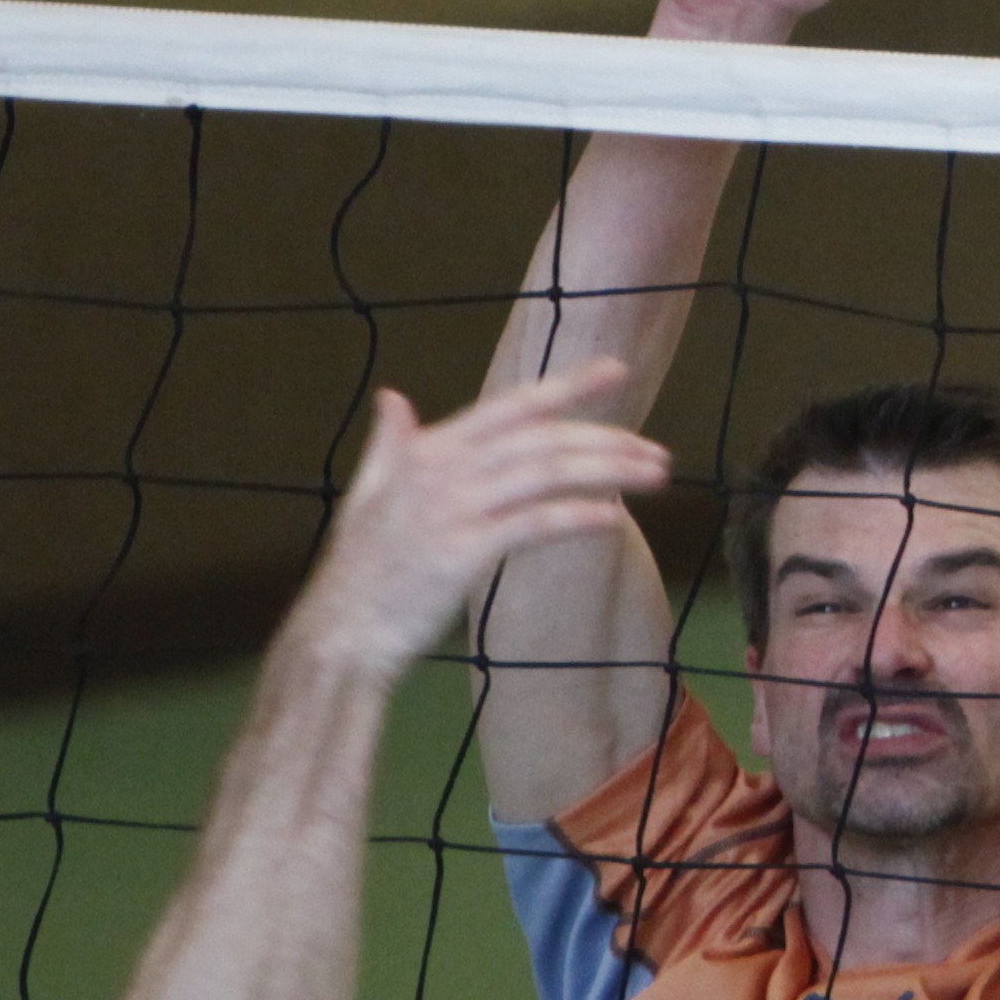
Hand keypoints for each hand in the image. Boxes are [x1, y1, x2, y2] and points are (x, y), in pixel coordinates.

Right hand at [293, 364, 672, 680]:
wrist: (341, 631)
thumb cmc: (360, 570)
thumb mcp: (368, 494)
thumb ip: (389, 444)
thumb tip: (392, 397)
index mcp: (425, 451)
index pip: (510, 408)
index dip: (567, 387)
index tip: (616, 369)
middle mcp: (441, 470)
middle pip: (541, 440)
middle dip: (607, 440)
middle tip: (657, 451)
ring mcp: (452, 509)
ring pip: (546, 474)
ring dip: (608, 472)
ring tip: (655, 477)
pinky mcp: (463, 552)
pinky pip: (533, 525)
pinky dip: (577, 516)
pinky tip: (614, 518)